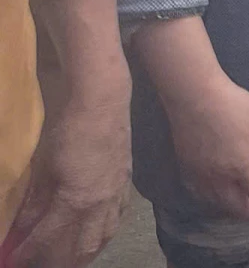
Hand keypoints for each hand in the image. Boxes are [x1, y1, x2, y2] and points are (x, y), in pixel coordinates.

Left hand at [8, 84, 129, 266]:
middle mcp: (101, 205)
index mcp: (77, 201)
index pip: (48, 239)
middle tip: (42, 263)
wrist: (102, 104)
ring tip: (69, 258)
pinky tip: (95, 233)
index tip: (14, 261)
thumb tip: (21, 228)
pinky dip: (104, 234)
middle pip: (82, 248)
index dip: (28, 253)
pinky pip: (117, 221)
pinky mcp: (126, 185)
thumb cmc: (68, 132)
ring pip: (104, 238)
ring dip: (85, 253)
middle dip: (60, 262)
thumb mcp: (43, 169)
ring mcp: (117, 196)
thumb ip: (35, 203)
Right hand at [165, 76, 248, 221]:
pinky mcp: (186, 169)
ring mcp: (199, 175)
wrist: (194, 96)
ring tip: (242, 210)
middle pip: (238, 204)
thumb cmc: (233, 106)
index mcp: (241, 167)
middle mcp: (219, 178)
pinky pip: (200, 194)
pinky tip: (216, 198)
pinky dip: (212, 201)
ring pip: (217, 202)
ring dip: (232, 209)